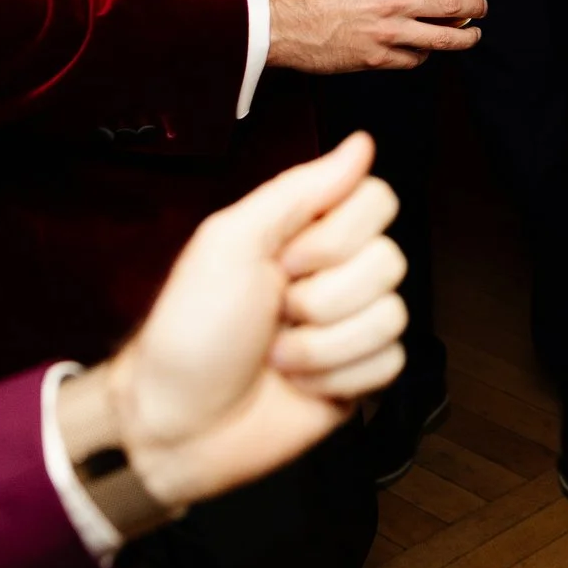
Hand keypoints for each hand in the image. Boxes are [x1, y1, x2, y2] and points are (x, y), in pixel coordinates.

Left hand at [55, 133, 406, 528]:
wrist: (175, 423)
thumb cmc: (189, 331)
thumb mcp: (231, 242)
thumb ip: (300, 188)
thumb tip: (360, 143)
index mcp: (306, 233)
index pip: (377, 200)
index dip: (338, 234)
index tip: (286, 258)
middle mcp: (335, 274)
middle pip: (390, 260)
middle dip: (323, 296)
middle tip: (276, 310)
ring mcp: (350, 327)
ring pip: (392, 315)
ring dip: (323, 344)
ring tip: (278, 354)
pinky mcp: (360, 377)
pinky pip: (390, 362)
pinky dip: (338, 378)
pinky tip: (300, 383)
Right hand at [266, 0, 486, 72]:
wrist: (278, 25)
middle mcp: (392, 2)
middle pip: (451, 5)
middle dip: (474, 6)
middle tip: (481, 6)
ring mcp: (387, 34)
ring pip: (441, 39)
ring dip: (464, 36)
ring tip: (473, 34)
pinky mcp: (377, 60)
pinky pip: (414, 60)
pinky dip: (424, 56)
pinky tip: (427, 52)